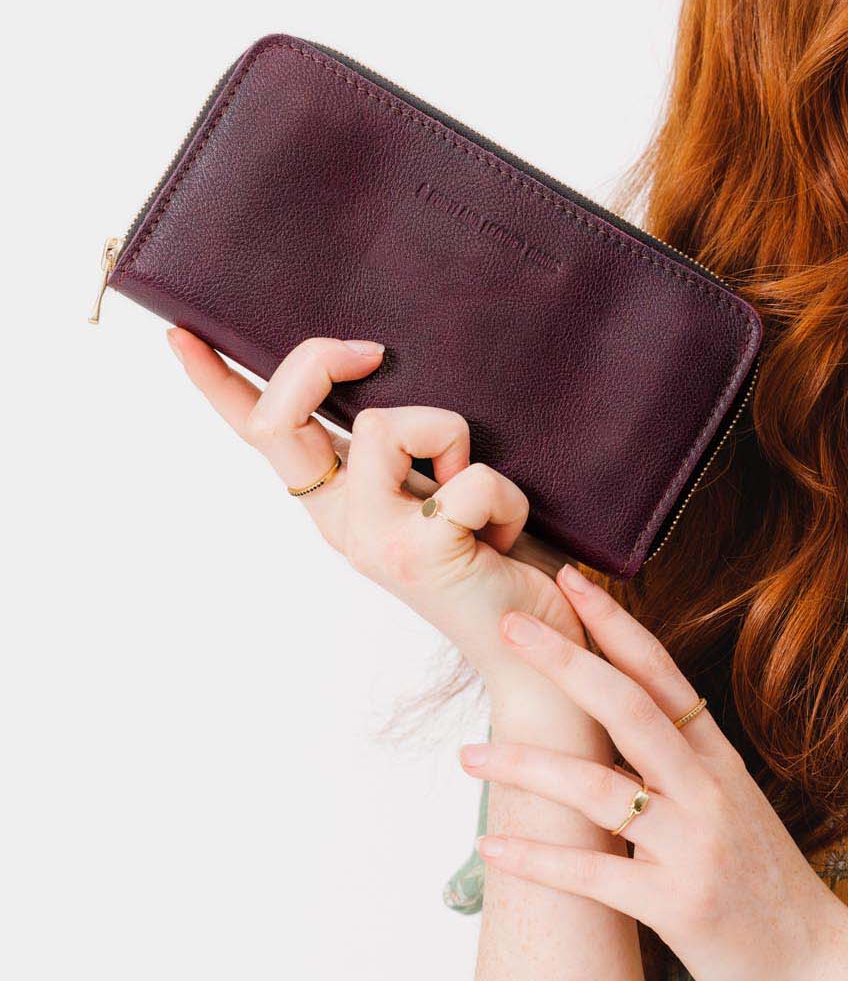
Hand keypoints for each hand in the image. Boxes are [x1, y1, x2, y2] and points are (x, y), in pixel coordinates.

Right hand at [164, 328, 588, 680]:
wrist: (534, 645)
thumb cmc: (496, 553)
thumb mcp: (439, 486)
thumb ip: (406, 445)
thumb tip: (395, 368)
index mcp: (339, 499)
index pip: (262, 435)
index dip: (218, 385)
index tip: (180, 336)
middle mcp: (342, 522)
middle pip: (282, 419)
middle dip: (316, 363)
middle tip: (370, 350)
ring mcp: (374, 541)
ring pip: (382, 425)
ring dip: (451, 438)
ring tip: (477, 495)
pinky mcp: (420, 555)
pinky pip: (464, 477)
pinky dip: (505, 494)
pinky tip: (504, 535)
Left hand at [456, 563, 847, 980]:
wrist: (818, 968)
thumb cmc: (765, 884)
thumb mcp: (731, 805)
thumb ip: (680, 762)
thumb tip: (614, 717)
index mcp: (719, 759)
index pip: (661, 673)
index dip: (616, 623)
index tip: (571, 579)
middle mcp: (708, 789)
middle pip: (629, 707)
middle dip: (566, 661)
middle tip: (510, 625)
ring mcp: (694, 846)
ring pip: (598, 790)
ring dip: (526, 766)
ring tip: (467, 755)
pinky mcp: (677, 906)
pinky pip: (594, 876)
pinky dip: (539, 862)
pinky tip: (490, 851)